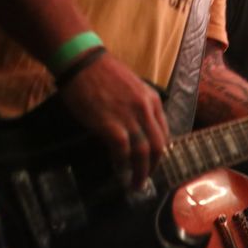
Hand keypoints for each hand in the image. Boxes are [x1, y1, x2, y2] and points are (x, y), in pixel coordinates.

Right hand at [58, 54, 168, 188]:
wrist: (83, 63)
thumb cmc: (103, 73)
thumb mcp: (132, 88)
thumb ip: (138, 107)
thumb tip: (137, 128)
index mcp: (152, 100)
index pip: (164, 132)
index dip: (159, 151)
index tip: (153, 162)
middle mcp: (146, 110)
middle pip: (158, 145)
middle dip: (154, 166)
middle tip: (146, 179)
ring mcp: (130, 118)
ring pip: (143, 152)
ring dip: (141, 172)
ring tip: (136, 184)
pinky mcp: (111, 125)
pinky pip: (122, 151)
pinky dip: (122, 165)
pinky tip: (119, 173)